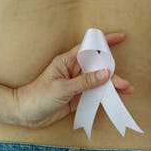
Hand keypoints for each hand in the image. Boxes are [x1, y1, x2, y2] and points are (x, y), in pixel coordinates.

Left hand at [12, 32, 132, 128]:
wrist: (25, 114)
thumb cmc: (38, 96)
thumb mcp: (62, 88)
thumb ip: (84, 82)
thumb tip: (105, 73)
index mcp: (67, 61)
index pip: (89, 48)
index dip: (105, 42)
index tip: (121, 37)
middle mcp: (73, 71)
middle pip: (98, 67)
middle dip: (113, 73)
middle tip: (124, 83)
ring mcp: (76, 85)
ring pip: (98, 82)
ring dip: (111, 86)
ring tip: (125, 91)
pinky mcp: (77, 98)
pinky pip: (94, 95)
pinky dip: (105, 96)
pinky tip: (114, 100)